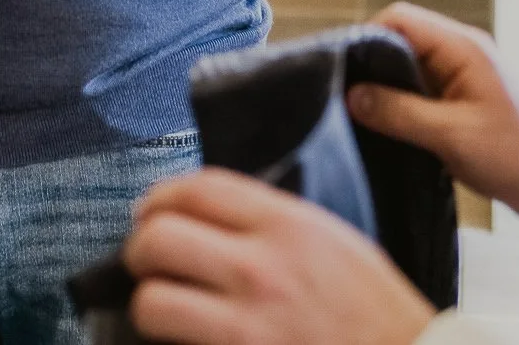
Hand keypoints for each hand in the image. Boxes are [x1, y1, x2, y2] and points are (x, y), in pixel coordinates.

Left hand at [124, 168, 435, 344]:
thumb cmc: (378, 313)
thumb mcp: (335, 243)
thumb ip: (274, 222)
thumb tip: (210, 216)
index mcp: (290, 226)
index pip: (197, 188)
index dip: (161, 196)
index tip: (152, 211)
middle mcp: (262, 269)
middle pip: (158, 238)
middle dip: (141, 251)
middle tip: (147, 263)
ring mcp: (247, 326)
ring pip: (152, 302)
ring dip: (150, 306)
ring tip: (163, 309)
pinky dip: (171, 344)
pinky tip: (185, 340)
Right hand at [349, 2, 518, 220]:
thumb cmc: (516, 155)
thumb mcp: (451, 136)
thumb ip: (399, 112)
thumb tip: (352, 95)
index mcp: (462, 48)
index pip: (399, 18)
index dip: (367, 37)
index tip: (346, 70)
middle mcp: (460, 51)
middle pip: (399, 38)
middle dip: (372, 64)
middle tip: (350, 96)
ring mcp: (461, 73)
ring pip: (407, 64)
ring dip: (387, 86)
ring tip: (367, 114)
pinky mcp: (460, 95)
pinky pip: (419, 86)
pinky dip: (402, 101)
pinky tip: (391, 124)